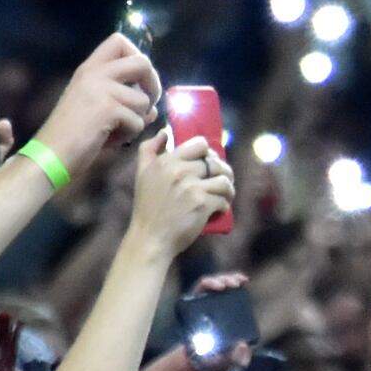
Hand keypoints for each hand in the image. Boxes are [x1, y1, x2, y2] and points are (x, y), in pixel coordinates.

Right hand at [40, 33, 166, 172]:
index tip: (138, 81)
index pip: (119, 41)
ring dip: (137, 119)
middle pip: (142, 62)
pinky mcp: (107, 109)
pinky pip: (137, 120)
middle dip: (153, 84)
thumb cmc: (70, 134)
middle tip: (146, 106)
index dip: (137, 58)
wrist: (50, 155)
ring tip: (118, 131)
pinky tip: (111, 140)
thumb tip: (152, 108)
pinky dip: (129, 134)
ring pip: (143, 99)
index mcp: (89, 69)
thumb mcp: (94, 108)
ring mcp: (101, 89)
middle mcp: (94, 73)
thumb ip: (122, 100)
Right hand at [125, 129, 232, 250]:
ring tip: (225, 195)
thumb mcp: (142, 173)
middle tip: (221, 182)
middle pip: (215, 163)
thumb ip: (149, 149)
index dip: (208, 153)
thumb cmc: (147, 207)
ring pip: (224, 180)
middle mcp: (180, 171)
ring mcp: (192, 187)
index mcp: (166, 161)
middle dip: (223, 172)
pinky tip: (219, 209)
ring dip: (228, 189)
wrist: (151, 238)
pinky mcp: (202, 204)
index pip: (200, 144)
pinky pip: (223, 199)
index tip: (208, 164)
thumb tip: (165, 132)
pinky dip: (224, 205)